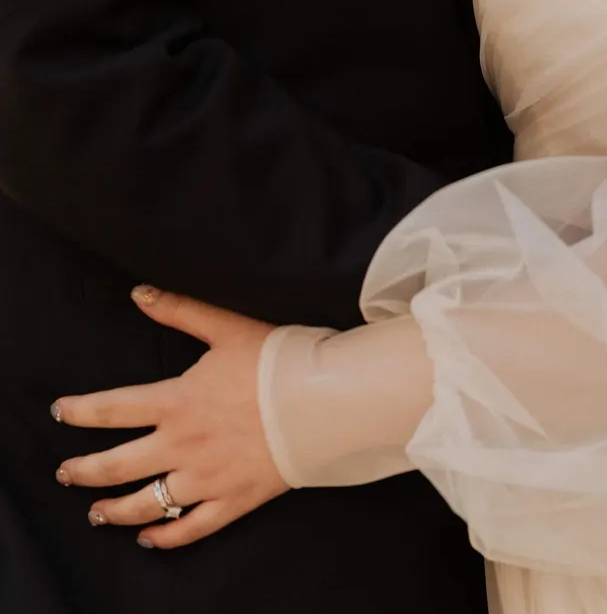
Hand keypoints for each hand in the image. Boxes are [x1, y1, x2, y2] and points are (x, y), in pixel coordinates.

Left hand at [52, 286, 287, 548]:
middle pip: (117, 466)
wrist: (322, 402)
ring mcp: (205, 478)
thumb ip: (180, 310)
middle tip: (64, 473)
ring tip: (95, 512)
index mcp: (176, 402)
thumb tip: (139, 292)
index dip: (80, 411)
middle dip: (83, 471)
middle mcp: (182, 445)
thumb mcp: (226, 327)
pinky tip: (148, 538)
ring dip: (113, 510)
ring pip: (146, 503)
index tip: (60, 412)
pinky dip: (164, 536)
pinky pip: (189, 527)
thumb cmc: (276, 361)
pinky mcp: (232, 500)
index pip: (112, 408)